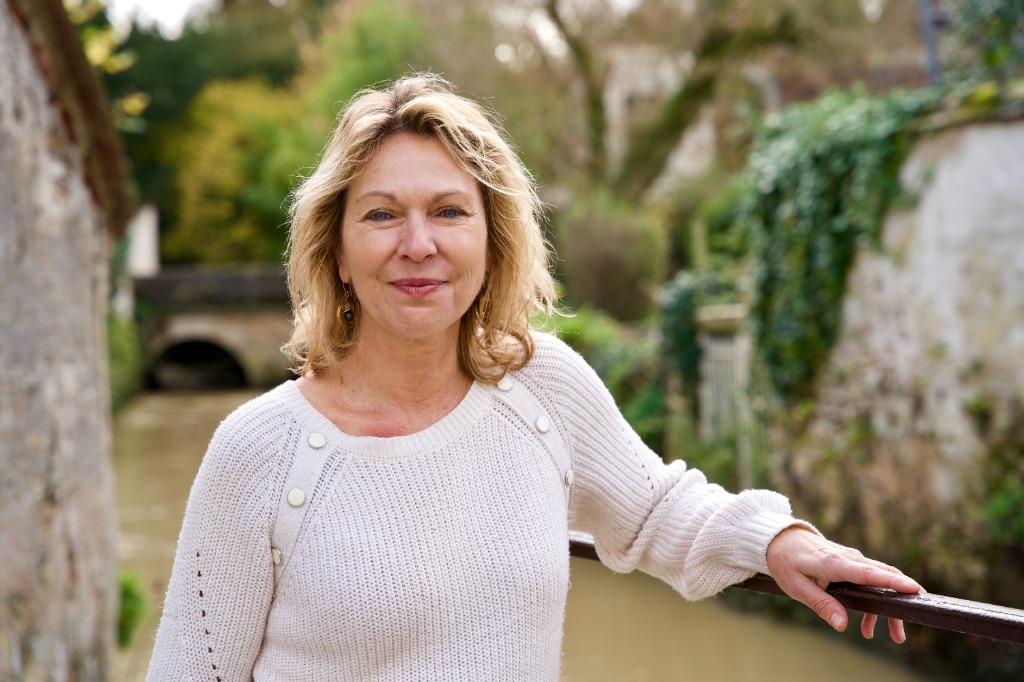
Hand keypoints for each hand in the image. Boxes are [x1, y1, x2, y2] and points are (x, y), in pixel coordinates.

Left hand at [765, 526, 923, 642]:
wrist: (779, 538)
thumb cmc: (785, 561)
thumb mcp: (795, 586)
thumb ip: (820, 604)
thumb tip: (842, 625)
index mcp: (834, 563)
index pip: (869, 573)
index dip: (893, 582)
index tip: (915, 590)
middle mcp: (848, 558)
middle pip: (883, 578)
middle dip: (897, 604)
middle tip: (900, 633)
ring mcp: (851, 558)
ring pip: (880, 580)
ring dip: (888, 606)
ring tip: (892, 635)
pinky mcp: (851, 561)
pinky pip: (871, 579)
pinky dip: (876, 599)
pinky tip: (869, 623)